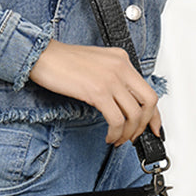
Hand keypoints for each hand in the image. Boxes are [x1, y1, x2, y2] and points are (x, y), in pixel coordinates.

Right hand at [28, 40, 161, 146]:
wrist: (42, 55)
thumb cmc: (63, 61)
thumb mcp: (96, 64)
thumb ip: (113, 78)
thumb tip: (122, 103)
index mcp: (121, 59)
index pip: (147, 89)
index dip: (154, 114)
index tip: (154, 127)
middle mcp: (120, 67)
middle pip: (148, 102)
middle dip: (145, 125)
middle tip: (135, 136)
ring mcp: (111, 79)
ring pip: (134, 114)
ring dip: (128, 133)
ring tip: (118, 139)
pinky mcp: (98, 91)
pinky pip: (116, 120)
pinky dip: (115, 133)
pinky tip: (108, 136)